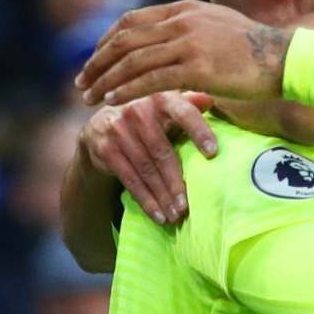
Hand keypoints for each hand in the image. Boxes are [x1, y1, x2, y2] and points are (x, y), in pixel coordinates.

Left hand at [77, 0, 289, 108]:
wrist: (284, 58)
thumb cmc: (255, 50)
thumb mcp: (217, 27)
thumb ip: (191, 30)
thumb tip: (174, 44)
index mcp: (182, 10)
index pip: (131, 22)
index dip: (106, 42)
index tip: (94, 60)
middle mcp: (181, 22)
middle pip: (124, 40)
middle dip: (97, 62)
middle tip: (81, 82)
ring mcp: (188, 44)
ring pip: (133, 61)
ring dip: (106, 79)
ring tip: (90, 97)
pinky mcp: (197, 68)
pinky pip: (151, 79)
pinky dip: (128, 90)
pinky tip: (114, 100)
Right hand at [81, 91, 220, 226]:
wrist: (100, 125)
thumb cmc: (148, 119)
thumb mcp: (167, 108)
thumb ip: (188, 105)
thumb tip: (211, 99)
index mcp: (161, 97)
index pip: (183, 112)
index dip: (199, 131)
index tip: (213, 153)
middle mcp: (137, 109)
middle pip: (162, 152)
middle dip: (176, 182)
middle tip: (188, 206)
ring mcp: (118, 128)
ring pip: (146, 169)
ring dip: (162, 196)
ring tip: (176, 215)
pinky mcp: (105, 147)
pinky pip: (130, 178)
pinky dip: (146, 200)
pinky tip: (158, 216)